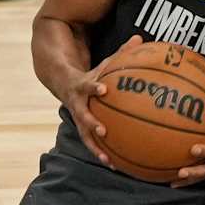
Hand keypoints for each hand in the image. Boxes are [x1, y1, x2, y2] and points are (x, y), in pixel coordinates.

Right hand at [64, 35, 146, 167]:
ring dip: (96, 149)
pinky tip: (116, 166)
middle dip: (91, 124)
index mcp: (82, 86)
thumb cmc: (92, 74)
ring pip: (85, 136)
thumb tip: (140, 38)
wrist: (63, 84)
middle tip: (103, 131)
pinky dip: (103, 154)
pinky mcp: (83, 129)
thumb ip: (121, 53)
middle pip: (82, 116)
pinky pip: (93, 145)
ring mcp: (79, 119)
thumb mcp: (104, 63)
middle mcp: (78, 105)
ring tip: (108, 161)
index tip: (104, 89)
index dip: (94, 87)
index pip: (88, 85)